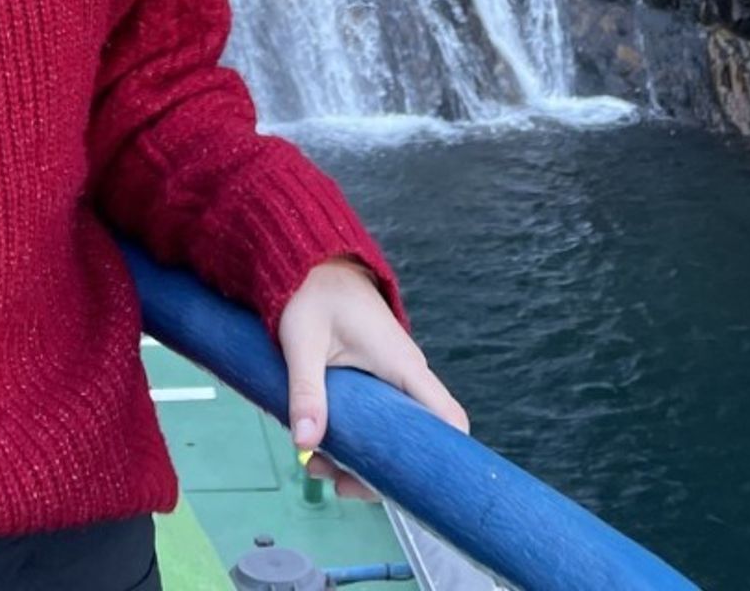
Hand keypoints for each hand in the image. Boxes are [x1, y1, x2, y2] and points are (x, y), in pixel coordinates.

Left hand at [276, 258, 468, 500]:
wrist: (311, 261)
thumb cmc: (312, 293)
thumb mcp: (302, 341)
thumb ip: (306, 390)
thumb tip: (306, 444)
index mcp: (402, 365)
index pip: (447, 419)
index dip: (444, 458)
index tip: (411, 489)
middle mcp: (406, 375)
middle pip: (416, 439)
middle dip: (380, 471)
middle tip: (337, 483)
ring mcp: (392, 378)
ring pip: (391, 433)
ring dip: (359, 457)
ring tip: (316, 466)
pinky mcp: (375, 379)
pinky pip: (376, 418)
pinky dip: (354, 438)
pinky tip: (319, 446)